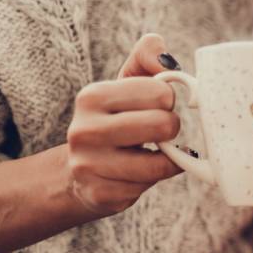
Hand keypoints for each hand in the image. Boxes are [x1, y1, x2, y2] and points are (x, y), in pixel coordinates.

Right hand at [65, 34, 183, 215]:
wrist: (81, 171)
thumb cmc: (116, 119)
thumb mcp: (126, 83)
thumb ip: (148, 58)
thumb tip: (168, 59)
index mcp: (92, 96)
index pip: (161, 92)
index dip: (168, 100)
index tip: (155, 106)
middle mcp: (84, 130)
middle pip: (165, 125)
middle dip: (171, 128)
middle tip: (157, 131)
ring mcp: (89, 165)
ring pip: (161, 162)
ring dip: (167, 158)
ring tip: (150, 152)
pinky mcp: (101, 194)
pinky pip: (151, 186)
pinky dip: (155, 179)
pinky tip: (138, 173)